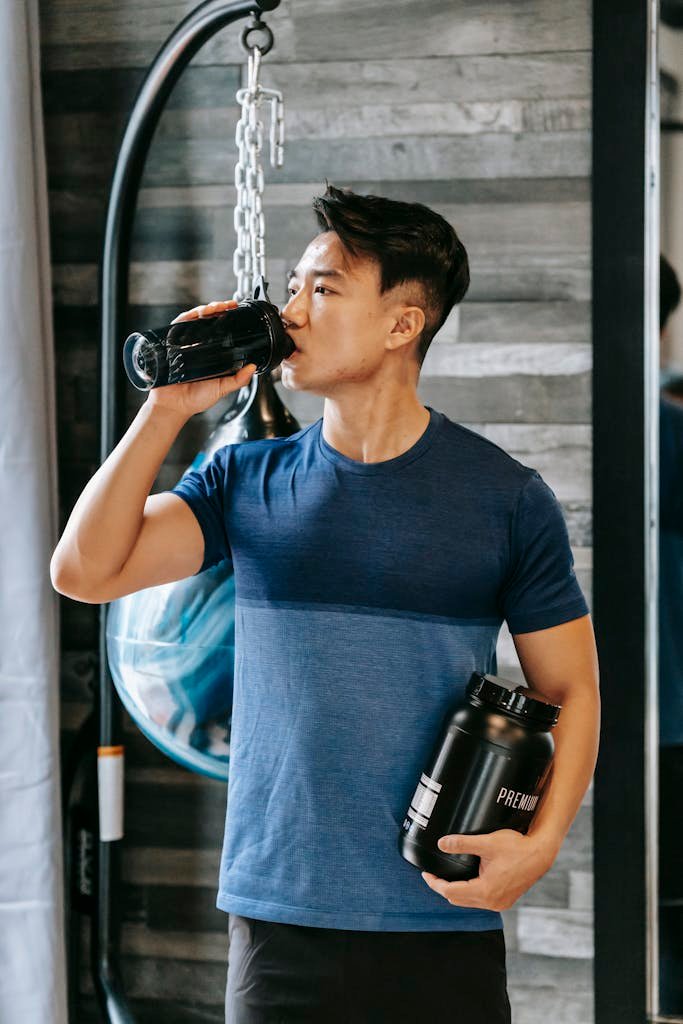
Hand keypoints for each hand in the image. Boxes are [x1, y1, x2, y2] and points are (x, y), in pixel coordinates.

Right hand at [147, 300, 256, 418]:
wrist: (173, 406)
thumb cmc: (195, 399)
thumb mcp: (222, 388)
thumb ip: (237, 380)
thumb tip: (253, 368)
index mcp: (211, 354)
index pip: (221, 330)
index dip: (228, 318)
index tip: (237, 310)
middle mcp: (198, 346)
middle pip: (209, 321)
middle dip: (219, 309)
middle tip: (229, 305)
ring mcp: (185, 344)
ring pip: (195, 320)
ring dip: (206, 309)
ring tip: (216, 307)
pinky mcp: (171, 343)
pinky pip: (179, 325)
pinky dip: (188, 316)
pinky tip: (197, 313)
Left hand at [421, 829, 555, 911]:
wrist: (540, 854)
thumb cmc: (517, 847)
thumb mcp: (487, 842)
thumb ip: (462, 843)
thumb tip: (441, 843)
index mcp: (485, 891)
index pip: (450, 892)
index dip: (435, 883)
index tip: (426, 873)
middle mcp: (492, 902)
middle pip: (458, 899)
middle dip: (443, 887)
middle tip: (433, 874)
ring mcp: (499, 903)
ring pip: (469, 902)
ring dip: (457, 891)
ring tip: (447, 876)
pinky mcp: (505, 900)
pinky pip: (480, 901)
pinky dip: (470, 893)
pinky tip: (467, 881)